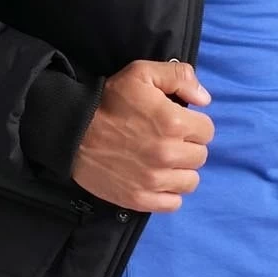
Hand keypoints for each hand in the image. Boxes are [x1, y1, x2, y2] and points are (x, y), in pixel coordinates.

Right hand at [71, 59, 213, 211]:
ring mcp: (154, 180)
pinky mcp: (140, 199)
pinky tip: (156, 179)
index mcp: (173, 123)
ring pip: (190, 181)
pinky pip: (173, 203)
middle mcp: (168, 154)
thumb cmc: (107, 100)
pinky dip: (168, 193)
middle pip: (200, 156)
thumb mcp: (141, 73)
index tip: (176, 123)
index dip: (193, 125)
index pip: (207, 130)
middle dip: (187, 146)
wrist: (70, 130)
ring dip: (180, 171)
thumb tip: (204, 99)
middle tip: (166, 140)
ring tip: (163, 161)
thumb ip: (179, 77)